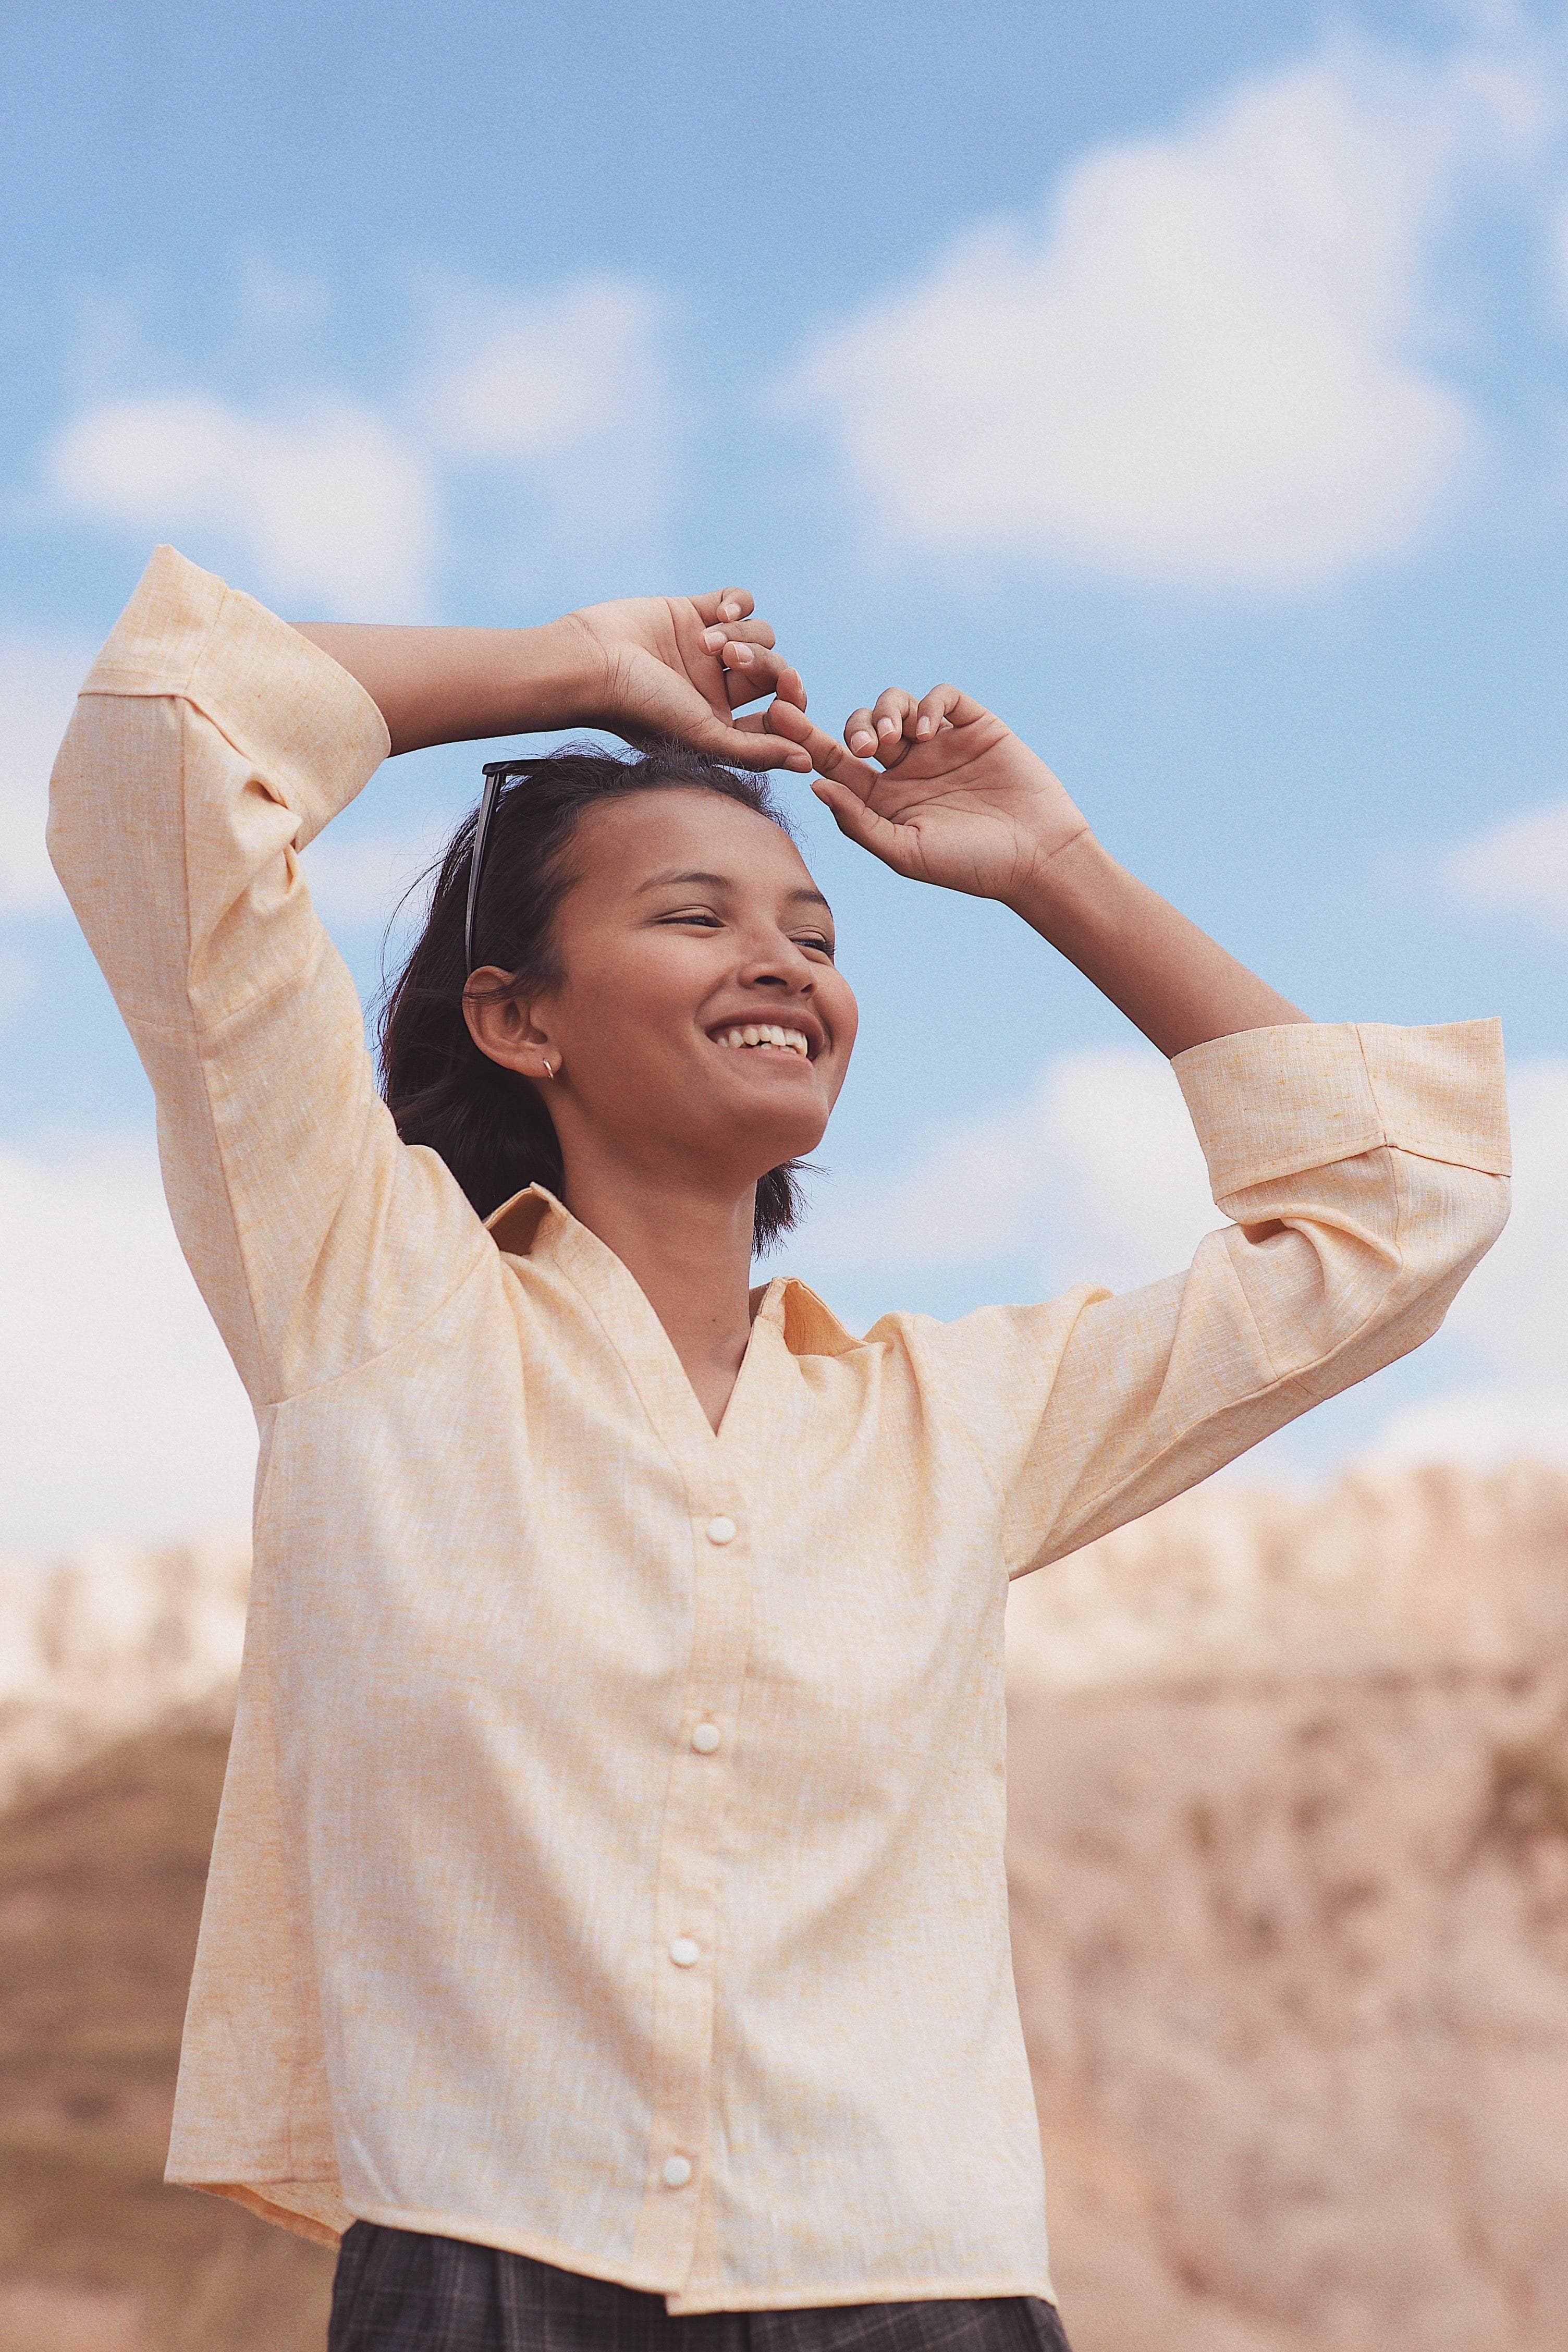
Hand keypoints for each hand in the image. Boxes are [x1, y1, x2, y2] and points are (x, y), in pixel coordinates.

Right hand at [564, 588, 811, 771]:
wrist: (591, 663)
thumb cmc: (640, 709)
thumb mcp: (704, 737)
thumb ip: (757, 752)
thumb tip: (807, 763)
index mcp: (722, 723)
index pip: (780, 715)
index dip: (792, 707)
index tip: (785, 704)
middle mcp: (718, 688)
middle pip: (776, 670)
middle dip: (765, 665)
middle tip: (735, 661)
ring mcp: (707, 648)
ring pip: (762, 633)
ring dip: (745, 635)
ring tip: (708, 641)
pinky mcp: (693, 611)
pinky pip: (740, 600)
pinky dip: (739, 604)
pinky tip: (721, 614)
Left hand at [765, 685, 1090, 902]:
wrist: (1037, 857)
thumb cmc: (969, 866)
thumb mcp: (905, 852)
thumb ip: (859, 820)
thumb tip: (814, 785)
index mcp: (882, 799)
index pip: (834, 761)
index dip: (805, 735)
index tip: (778, 714)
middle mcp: (906, 767)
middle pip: (861, 726)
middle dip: (855, 728)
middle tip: (868, 749)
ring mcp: (940, 744)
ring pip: (896, 703)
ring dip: (887, 713)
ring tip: (898, 739)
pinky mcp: (974, 726)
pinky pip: (941, 696)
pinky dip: (928, 704)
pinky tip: (929, 732)